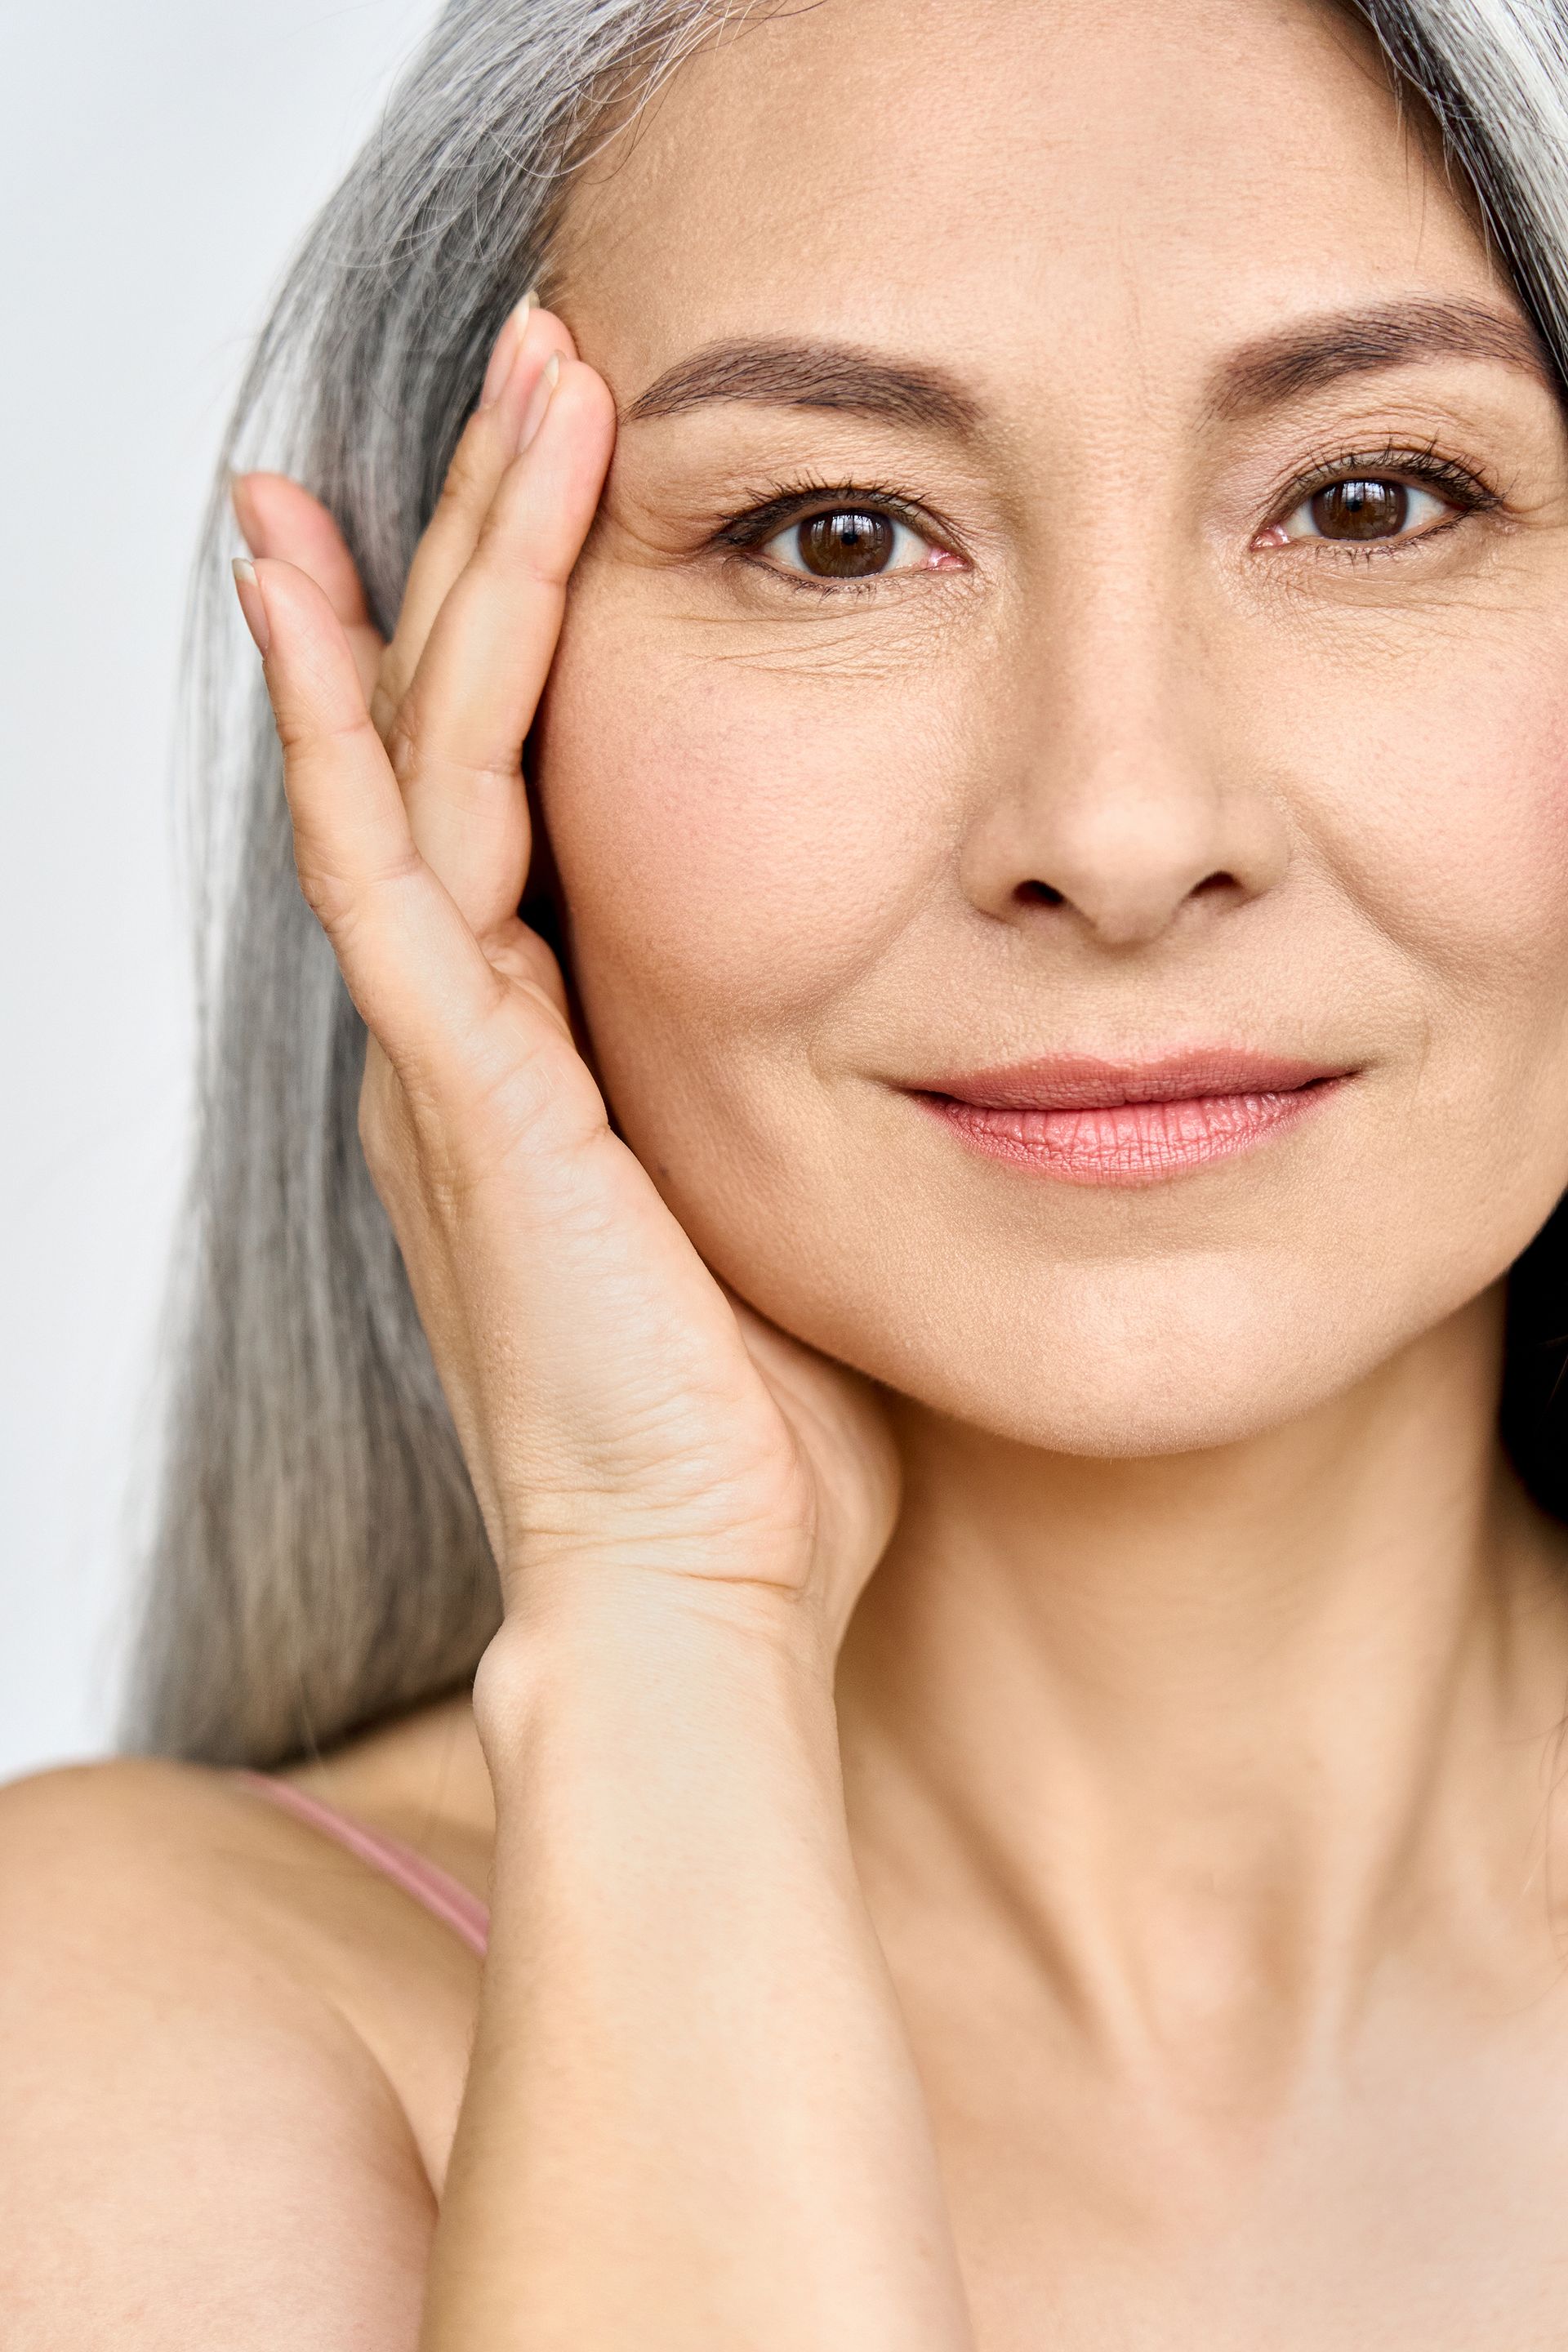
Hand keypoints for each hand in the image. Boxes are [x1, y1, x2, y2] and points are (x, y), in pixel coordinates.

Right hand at [230, 298, 900, 1676]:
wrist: (703, 1593)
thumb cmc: (766, 1439)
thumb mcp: (793, 1212)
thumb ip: (802, 1094)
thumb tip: (921, 1020)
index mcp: (543, 1059)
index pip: (523, 790)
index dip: (542, 627)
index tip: (596, 478)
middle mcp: (467, 1034)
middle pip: (466, 731)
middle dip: (502, 539)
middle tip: (551, 361)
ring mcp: (445, 1055)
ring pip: (421, 754)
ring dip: (458, 564)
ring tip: (512, 384)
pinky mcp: (456, 1089)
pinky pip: (380, 860)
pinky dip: (342, 713)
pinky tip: (311, 579)